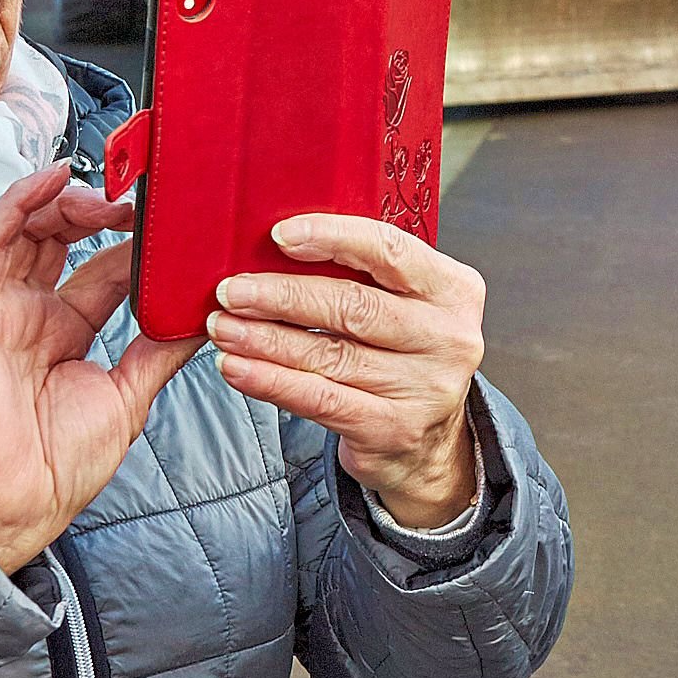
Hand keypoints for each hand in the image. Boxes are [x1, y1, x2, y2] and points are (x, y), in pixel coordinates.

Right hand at [0, 169, 197, 572]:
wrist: (15, 501)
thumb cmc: (60, 463)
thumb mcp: (128, 395)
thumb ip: (159, 350)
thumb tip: (203, 315)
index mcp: (67, 334)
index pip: (102, 270)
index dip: (132, 244)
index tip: (170, 224)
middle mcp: (33, 315)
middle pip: (62, 240)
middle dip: (100, 213)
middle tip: (140, 203)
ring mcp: (3, 308)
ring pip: (28, 230)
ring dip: (66, 201)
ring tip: (106, 193)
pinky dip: (19, 204)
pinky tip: (51, 179)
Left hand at [207, 215, 485, 530]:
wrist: (429, 442)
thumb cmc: (402, 353)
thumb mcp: (406, 305)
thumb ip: (366, 273)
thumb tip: (277, 244)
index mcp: (454, 289)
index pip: (390, 250)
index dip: (332, 238)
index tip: (279, 235)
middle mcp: (449, 337)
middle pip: (353, 305)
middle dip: (282, 295)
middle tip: (231, 290)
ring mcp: (426, 387)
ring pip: (329, 354)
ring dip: (264, 339)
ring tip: (223, 327)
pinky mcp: (393, 429)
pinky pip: (319, 398)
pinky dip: (271, 381)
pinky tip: (237, 367)